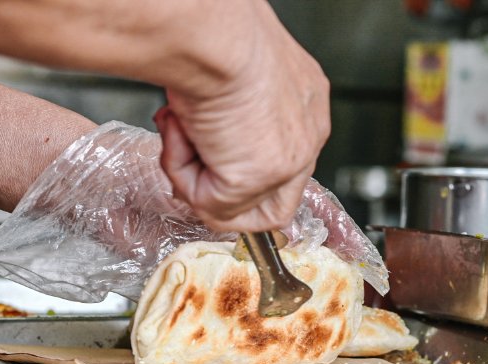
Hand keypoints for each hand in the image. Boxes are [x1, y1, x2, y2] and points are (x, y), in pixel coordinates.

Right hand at [153, 1, 329, 232]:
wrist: (213, 32)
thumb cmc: (215, 35)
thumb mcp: (230, 75)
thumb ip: (228, 114)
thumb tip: (197, 134)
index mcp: (306, 101)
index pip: (283, 161)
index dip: (235, 165)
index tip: (202, 149)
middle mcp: (308, 133)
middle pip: (269, 198)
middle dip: (216, 183)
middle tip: (184, 149)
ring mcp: (290, 161)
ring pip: (237, 207)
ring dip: (194, 178)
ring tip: (180, 133)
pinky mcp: (260, 178)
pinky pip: (211, 205)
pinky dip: (182, 174)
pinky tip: (181, 133)